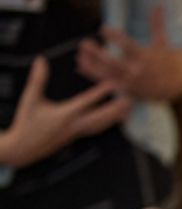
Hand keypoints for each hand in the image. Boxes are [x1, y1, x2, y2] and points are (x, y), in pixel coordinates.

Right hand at [0, 55, 129, 167]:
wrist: (23, 150)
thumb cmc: (25, 123)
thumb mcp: (29, 99)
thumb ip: (37, 79)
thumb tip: (41, 59)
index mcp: (64, 116)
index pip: (86, 102)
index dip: (101, 93)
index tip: (114, 84)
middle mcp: (74, 126)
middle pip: (101, 117)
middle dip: (117, 108)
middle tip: (131, 98)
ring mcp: (77, 133)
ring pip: (101, 125)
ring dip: (116, 117)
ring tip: (129, 108)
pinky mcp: (76, 137)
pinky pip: (96, 129)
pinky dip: (107, 123)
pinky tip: (116, 119)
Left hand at [76, 6, 181, 100]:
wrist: (177, 85)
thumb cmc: (167, 60)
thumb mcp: (163, 42)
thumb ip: (157, 24)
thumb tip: (157, 5)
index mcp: (145, 57)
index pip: (128, 46)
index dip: (115, 37)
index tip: (103, 28)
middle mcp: (136, 70)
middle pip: (113, 63)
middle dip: (97, 54)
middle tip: (84, 43)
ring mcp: (131, 82)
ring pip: (107, 74)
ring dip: (91, 65)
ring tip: (79, 55)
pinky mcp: (127, 89)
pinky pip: (107, 82)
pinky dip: (93, 75)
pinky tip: (81, 66)